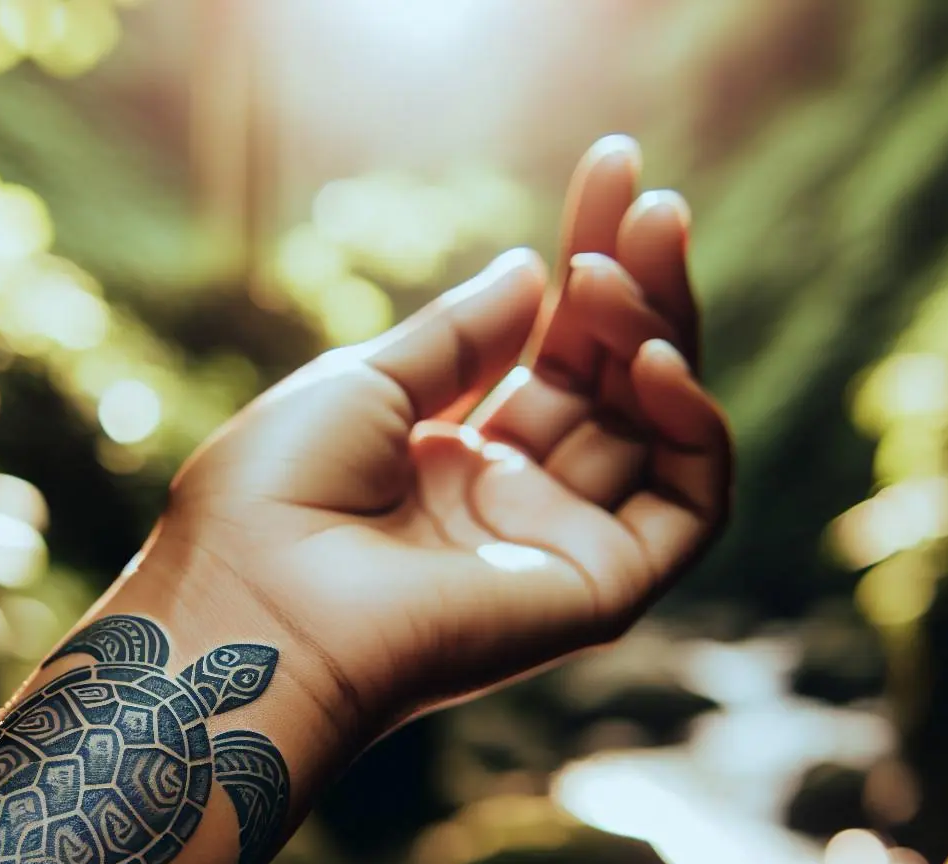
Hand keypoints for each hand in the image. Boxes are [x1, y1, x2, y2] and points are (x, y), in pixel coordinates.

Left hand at [134, 136, 732, 730]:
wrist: (253, 608)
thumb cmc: (273, 501)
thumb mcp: (364, 382)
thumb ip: (460, 334)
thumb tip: (535, 269)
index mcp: (451, 460)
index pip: (551, 350)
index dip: (585, 263)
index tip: (612, 170)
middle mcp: (513, 502)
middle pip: (610, 381)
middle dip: (635, 286)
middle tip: (651, 199)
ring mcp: (558, 546)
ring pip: (658, 431)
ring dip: (657, 335)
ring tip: (620, 266)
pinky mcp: (599, 592)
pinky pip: (689, 507)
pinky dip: (694, 429)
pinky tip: (654, 360)